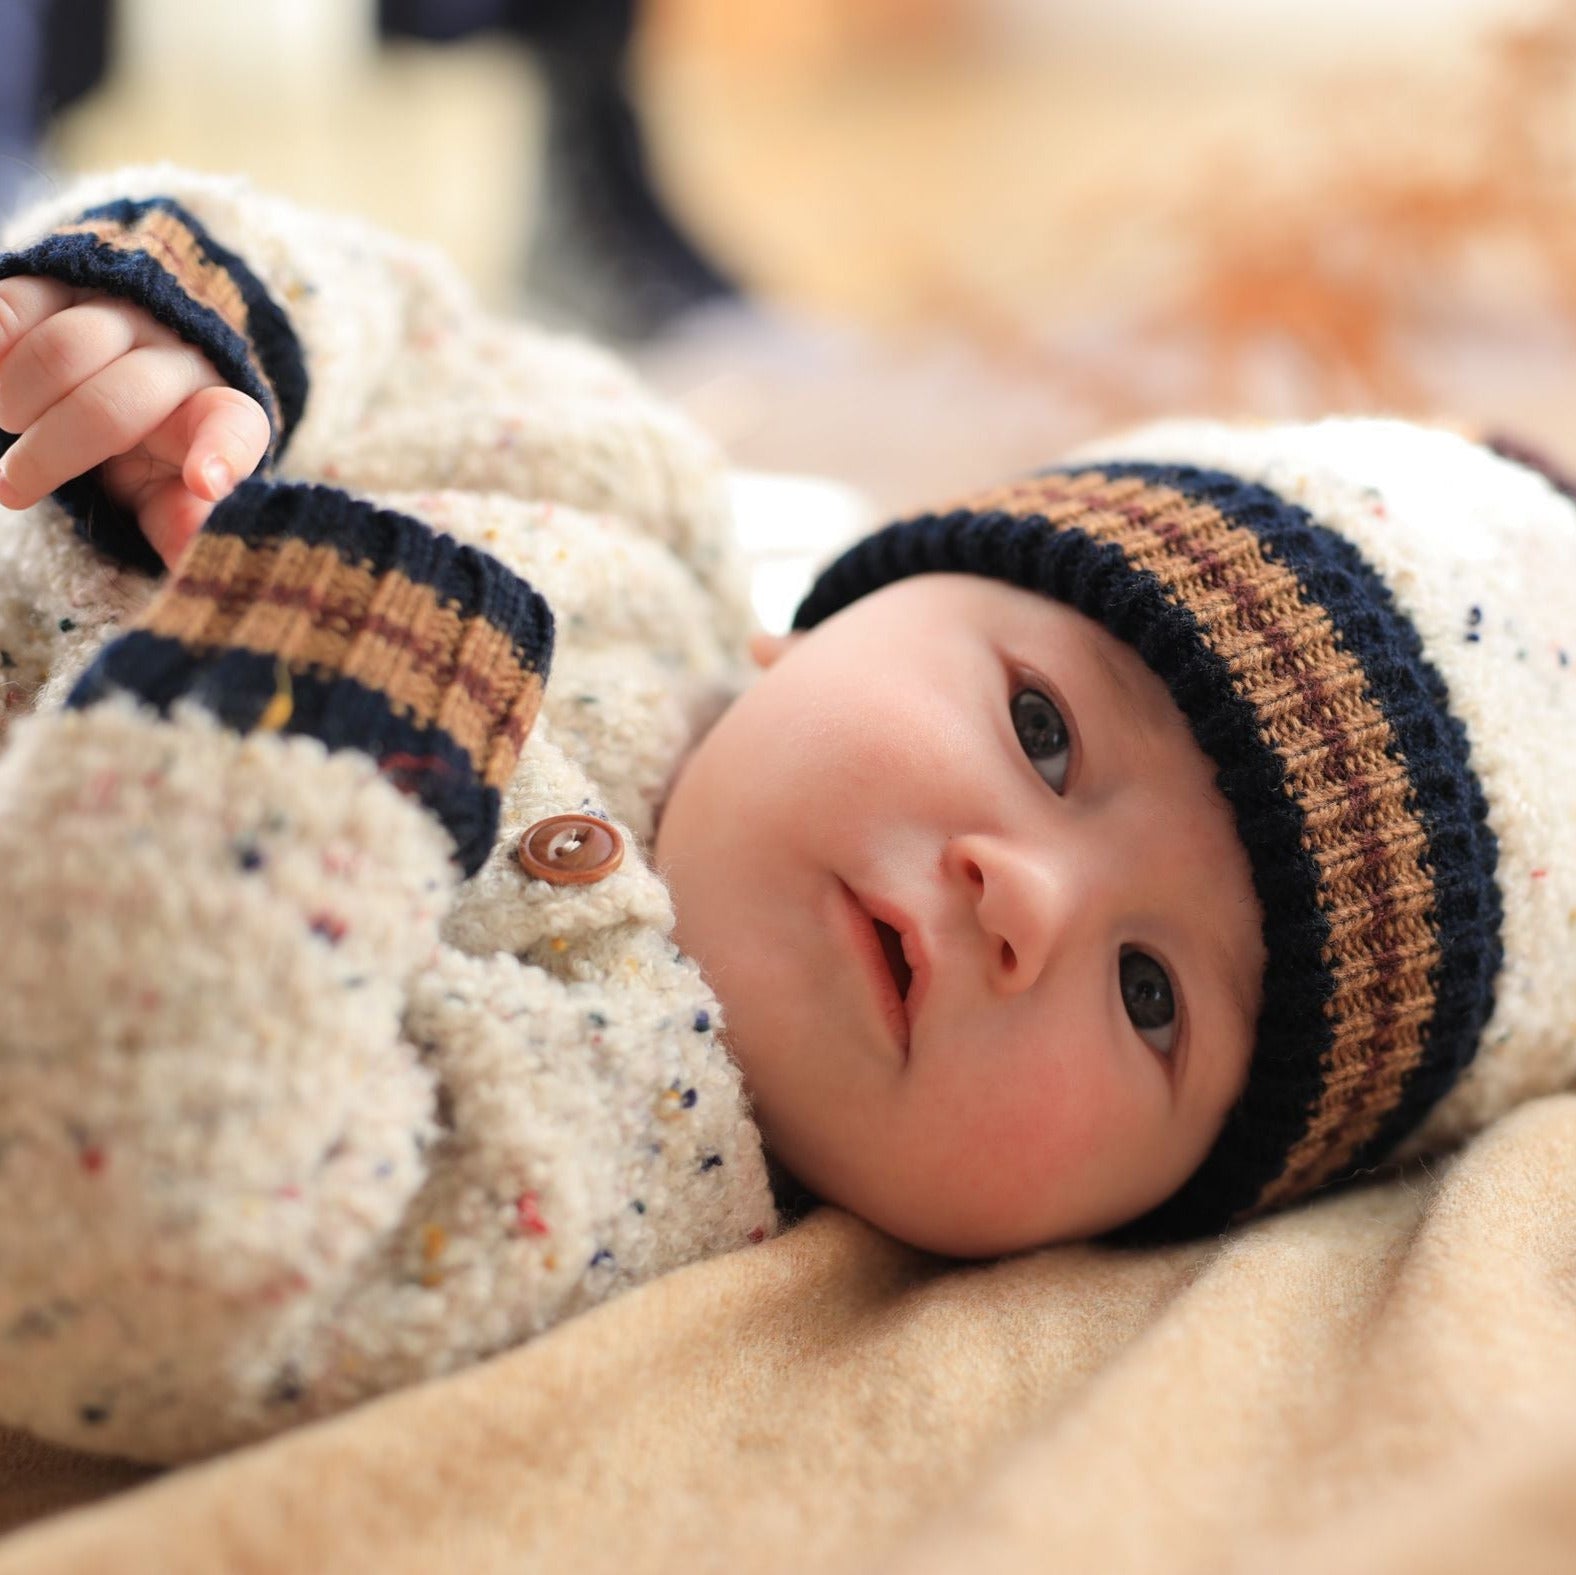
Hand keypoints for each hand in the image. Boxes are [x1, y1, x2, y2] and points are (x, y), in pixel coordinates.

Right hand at [0, 277, 270, 568]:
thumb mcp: (170, 488)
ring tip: (10, 425)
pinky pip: (16, 305)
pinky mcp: (63, 279)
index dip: (220, 454)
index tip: (206, 484)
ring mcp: (122, 309)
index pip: (233, 427)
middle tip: (12, 489)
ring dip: (15, 401)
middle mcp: (179, 353)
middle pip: (113, 406)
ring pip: (60, 351)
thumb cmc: (151, 443)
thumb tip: (185, 552)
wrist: (125, 359)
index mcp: (220, 411)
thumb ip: (177, 520)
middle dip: (51, 456)